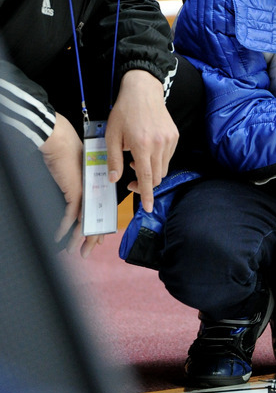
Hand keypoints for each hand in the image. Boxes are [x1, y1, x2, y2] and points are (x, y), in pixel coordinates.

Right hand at [40, 112, 101, 257]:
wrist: (59, 140)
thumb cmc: (66, 151)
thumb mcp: (74, 172)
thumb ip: (76, 187)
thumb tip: (73, 200)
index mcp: (95, 185)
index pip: (99, 211)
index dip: (97, 227)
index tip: (96, 240)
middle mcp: (93, 190)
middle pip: (94, 219)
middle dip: (90, 239)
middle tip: (85, 253)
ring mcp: (86, 191)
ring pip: (84, 221)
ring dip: (77, 238)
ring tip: (72, 251)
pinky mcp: (75, 191)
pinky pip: (70, 215)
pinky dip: (63, 228)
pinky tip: (58, 237)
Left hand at [105, 70, 178, 212]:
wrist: (143, 90)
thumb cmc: (125, 111)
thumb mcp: (112, 135)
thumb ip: (113, 159)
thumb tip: (114, 178)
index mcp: (142, 145)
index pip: (147, 177)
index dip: (147, 194)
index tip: (148, 207)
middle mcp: (159, 144)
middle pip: (157, 176)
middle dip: (146, 184)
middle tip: (132, 181)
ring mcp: (169, 140)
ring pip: (163, 167)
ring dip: (151, 171)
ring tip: (137, 159)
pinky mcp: (174, 136)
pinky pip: (168, 156)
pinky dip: (158, 160)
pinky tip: (147, 150)